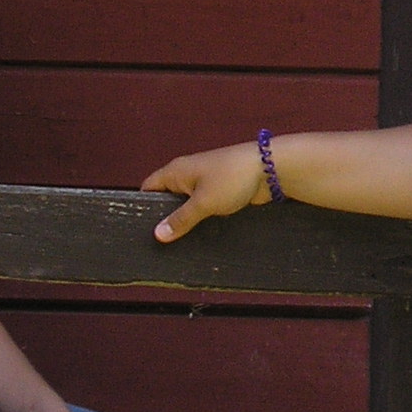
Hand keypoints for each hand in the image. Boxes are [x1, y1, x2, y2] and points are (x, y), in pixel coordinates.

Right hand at [143, 142, 268, 241]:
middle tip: (162, 241)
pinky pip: (205, 208)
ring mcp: (205, 183)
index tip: (141, 228)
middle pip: (168, 199)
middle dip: (166, 217)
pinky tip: (203, 235)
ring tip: (181, 242)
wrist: (270, 169)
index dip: (143, 206)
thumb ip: (180, 219)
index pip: (149, 187)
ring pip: (188, 206)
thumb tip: (159, 233)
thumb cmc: (233, 176)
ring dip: (188, 220)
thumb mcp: (202, 202)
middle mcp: (188, 175)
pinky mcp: (221, 192)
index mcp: (176, 171)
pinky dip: (203, 219)